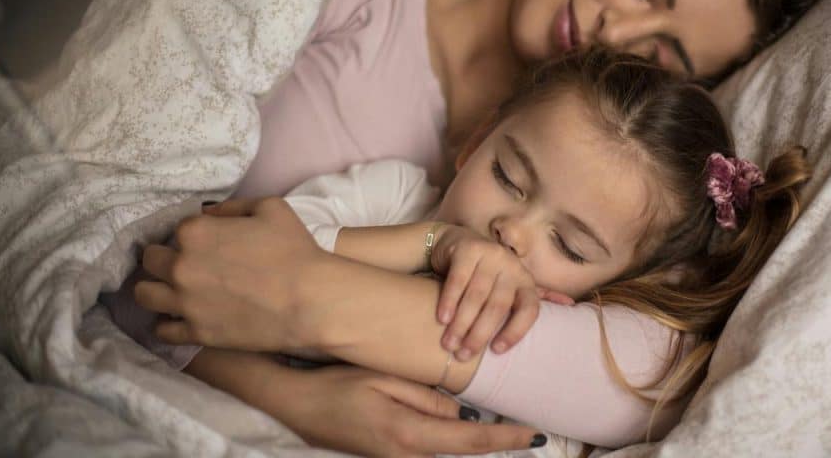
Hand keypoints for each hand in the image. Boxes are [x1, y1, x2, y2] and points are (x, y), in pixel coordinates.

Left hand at [134, 198, 324, 351]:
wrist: (310, 299)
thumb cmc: (295, 250)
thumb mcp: (271, 208)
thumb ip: (232, 206)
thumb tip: (209, 214)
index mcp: (195, 232)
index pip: (175, 229)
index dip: (190, 235)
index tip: (204, 242)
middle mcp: (180, 266)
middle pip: (150, 261)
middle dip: (163, 259)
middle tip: (184, 265)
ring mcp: (185, 302)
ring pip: (144, 295)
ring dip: (154, 288)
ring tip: (172, 291)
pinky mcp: (196, 332)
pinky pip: (162, 330)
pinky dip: (167, 323)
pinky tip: (180, 318)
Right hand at [187, 349, 545, 456]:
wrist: (296, 405)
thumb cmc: (339, 384)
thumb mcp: (386, 380)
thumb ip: (427, 398)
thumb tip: (459, 412)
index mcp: (410, 434)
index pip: (470, 440)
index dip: (506, 439)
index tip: (535, 435)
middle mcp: (406, 456)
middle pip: (462, 450)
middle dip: (494, 440)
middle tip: (526, 429)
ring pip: (444, 449)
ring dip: (469, 438)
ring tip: (501, 425)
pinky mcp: (388, 457)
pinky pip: (427, 448)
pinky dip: (447, 438)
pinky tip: (457, 423)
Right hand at [431, 225, 572, 361]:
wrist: (455, 241)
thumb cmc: (487, 272)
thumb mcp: (511, 284)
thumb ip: (536, 296)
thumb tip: (571, 305)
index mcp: (526, 279)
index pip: (529, 309)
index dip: (516, 332)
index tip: (497, 351)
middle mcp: (512, 265)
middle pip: (498, 306)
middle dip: (480, 334)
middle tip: (463, 355)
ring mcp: (491, 254)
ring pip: (476, 295)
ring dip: (461, 323)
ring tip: (448, 344)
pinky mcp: (468, 248)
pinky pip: (458, 280)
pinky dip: (449, 301)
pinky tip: (441, 319)